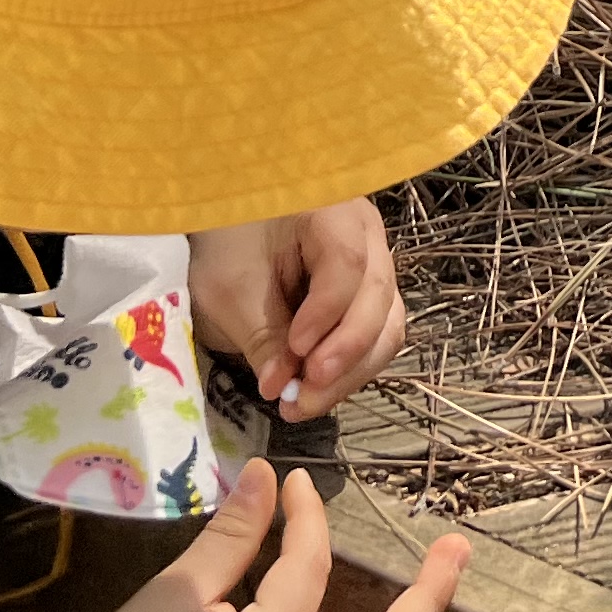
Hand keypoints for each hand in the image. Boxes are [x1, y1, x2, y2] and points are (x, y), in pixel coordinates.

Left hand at [188, 201, 409, 421]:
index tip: (295, 350)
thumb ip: (262, 335)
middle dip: (344, 354)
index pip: (348, 261)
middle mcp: (367, 234)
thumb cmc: (225, 242)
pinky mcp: (368, 298)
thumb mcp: (231, 288)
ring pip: (386, 326)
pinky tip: (314, 391)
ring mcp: (375, 266)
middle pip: (377, 298)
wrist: (226, 229)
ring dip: (350, 372)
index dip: (327, 312)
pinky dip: (349, 369)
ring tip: (303, 402)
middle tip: (302, 395)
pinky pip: (376, 338)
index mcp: (332, 210)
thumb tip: (282, 387)